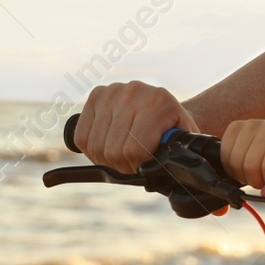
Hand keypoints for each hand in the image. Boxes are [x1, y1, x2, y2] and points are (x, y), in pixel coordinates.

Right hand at [75, 81, 197, 174]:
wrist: (167, 107)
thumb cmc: (176, 131)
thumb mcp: (183, 144)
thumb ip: (174, 157)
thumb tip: (155, 172)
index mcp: (159, 102)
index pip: (133, 150)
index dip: (136, 168)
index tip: (144, 170)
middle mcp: (134, 92)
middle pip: (112, 150)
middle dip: (122, 166)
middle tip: (133, 166)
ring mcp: (112, 91)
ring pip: (94, 146)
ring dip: (106, 160)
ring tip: (122, 158)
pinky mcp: (96, 95)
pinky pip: (81, 136)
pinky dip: (91, 150)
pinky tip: (107, 147)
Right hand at [221, 119, 264, 191]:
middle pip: (250, 165)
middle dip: (254, 180)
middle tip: (260, 178)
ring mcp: (251, 124)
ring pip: (235, 160)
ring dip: (241, 174)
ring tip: (252, 172)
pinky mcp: (235, 126)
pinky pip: (224, 152)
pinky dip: (229, 165)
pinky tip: (241, 165)